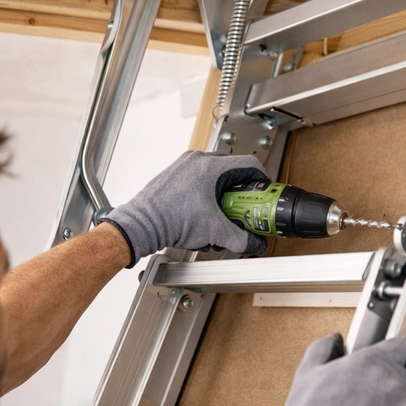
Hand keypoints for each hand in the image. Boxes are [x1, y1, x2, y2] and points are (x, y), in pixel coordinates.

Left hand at [101, 151, 268, 265]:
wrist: (141, 225)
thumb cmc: (169, 220)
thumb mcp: (214, 232)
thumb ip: (240, 239)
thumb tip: (254, 244)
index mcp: (211, 166)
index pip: (250, 164)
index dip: (263, 179)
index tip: (264, 193)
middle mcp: (197, 161)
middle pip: (233, 171)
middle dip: (241, 192)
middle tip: (245, 207)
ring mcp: (184, 166)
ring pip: (215, 176)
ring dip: (222, 196)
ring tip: (219, 216)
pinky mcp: (174, 175)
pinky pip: (199, 181)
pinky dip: (206, 197)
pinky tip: (202, 216)